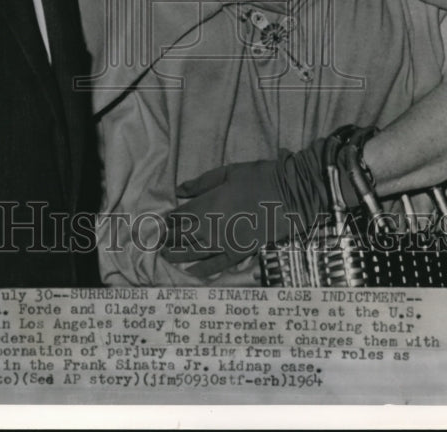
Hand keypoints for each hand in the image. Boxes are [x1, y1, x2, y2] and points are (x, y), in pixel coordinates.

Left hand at [162, 160, 287, 277]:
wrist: (289, 195)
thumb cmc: (258, 178)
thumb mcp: (227, 172)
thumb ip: (201, 183)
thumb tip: (179, 191)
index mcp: (207, 206)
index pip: (180, 216)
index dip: (169, 220)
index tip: (161, 223)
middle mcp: (212, 228)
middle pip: (183, 236)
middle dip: (169, 239)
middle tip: (157, 243)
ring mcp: (226, 242)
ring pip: (195, 252)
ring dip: (179, 255)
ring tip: (166, 256)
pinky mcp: (240, 252)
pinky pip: (218, 264)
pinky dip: (204, 270)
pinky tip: (193, 273)